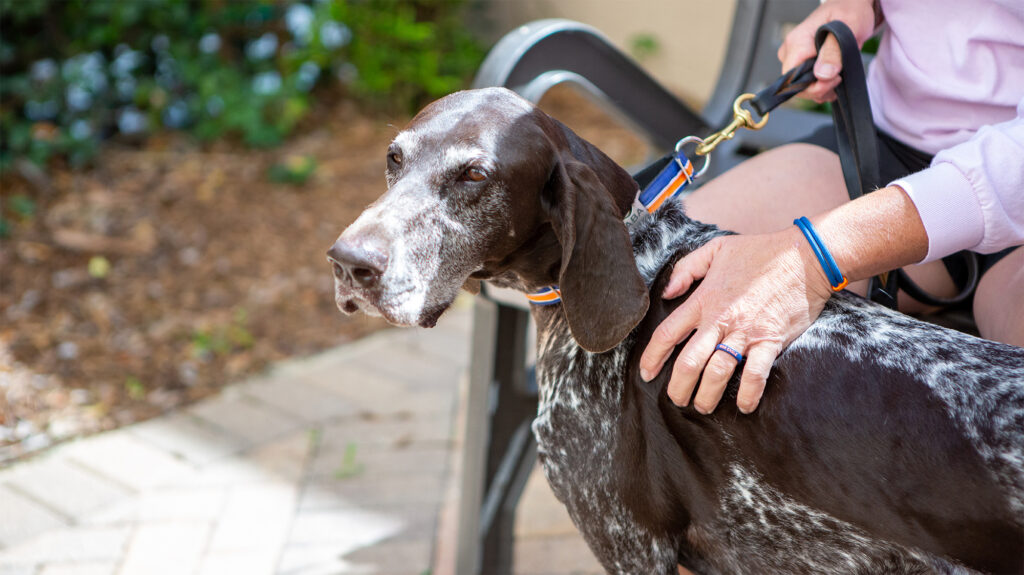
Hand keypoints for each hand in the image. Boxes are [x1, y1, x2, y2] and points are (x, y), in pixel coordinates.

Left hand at [638, 228, 834, 413]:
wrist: (805, 257)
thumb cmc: (761, 251)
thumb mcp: (716, 249)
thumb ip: (686, 268)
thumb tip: (666, 291)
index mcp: (704, 299)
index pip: (668, 333)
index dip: (652, 357)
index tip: (646, 373)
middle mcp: (720, 320)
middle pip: (689, 362)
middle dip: (678, 387)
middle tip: (677, 400)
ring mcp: (746, 332)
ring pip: (717, 372)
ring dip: (707, 395)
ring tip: (703, 407)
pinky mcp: (771, 340)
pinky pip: (755, 374)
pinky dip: (748, 394)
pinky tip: (744, 406)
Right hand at [777, 0, 877, 102]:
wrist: (851, 5)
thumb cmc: (850, 10)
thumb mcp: (849, 27)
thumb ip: (834, 52)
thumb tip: (822, 75)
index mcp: (796, 42)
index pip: (791, 79)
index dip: (812, 87)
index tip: (835, 79)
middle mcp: (790, 51)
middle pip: (796, 86)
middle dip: (820, 89)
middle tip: (840, 78)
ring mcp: (795, 58)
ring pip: (802, 87)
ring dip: (823, 89)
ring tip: (839, 78)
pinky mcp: (802, 62)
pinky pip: (806, 83)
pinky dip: (822, 86)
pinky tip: (834, 79)